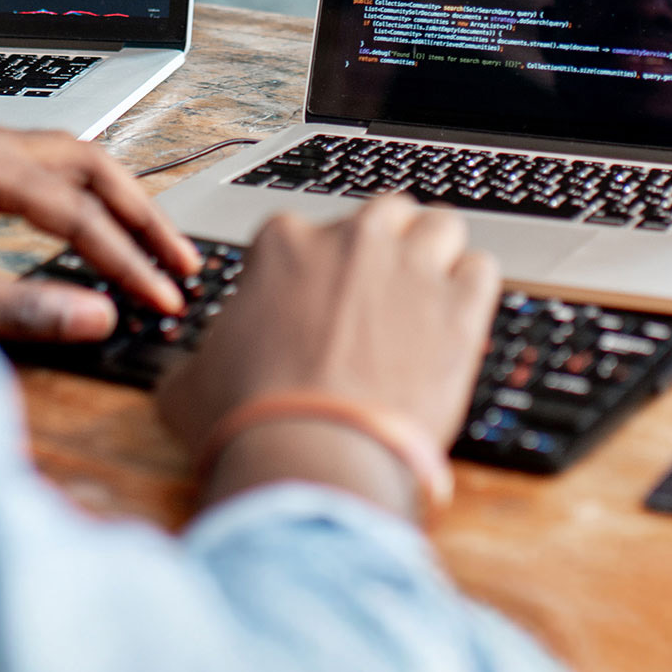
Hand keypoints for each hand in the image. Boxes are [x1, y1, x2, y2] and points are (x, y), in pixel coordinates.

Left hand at [0, 120, 196, 342]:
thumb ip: (19, 309)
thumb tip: (98, 317)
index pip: (77, 211)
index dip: (127, 259)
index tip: (162, 299)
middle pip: (89, 165)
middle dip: (141, 217)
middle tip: (182, 265)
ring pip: (69, 161)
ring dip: (116, 202)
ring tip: (156, 248)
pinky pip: (42, 169)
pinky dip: (81, 198)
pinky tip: (96, 229)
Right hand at [156, 198, 498, 517]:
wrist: (310, 456)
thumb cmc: (247, 420)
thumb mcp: (189, 383)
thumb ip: (197, 359)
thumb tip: (192, 372)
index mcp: (284, 244)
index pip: (307, 233)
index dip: (315, 271)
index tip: (318, 305)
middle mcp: (353, 240)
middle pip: (384, 215)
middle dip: (383, 248)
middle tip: (378, 296)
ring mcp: (412, 268)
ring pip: (441, 226)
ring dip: (435, 255)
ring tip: (426, 299)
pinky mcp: (461, 306)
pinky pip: (482, 270)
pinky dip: (472, 291)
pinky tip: (458, 322)